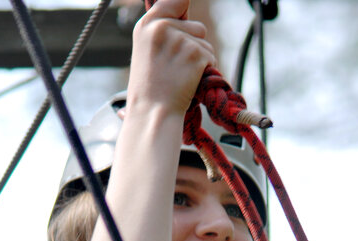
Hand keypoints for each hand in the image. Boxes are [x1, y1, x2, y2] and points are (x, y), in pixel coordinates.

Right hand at [127, 0, 215, 117]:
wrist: (153, 114)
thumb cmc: (150, 89)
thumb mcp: (147, 50)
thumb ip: (164, 28)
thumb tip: (184, 5)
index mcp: (147, 24)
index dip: (184, 10)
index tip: (185, 18)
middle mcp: (162, 27)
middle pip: (196, 25)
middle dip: (193, 45)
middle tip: (175, 68)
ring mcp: (180, 40)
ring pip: (204, 42)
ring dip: (200, 59)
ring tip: (180, 76)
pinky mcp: (196, 54)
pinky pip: (211, 57)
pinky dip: (205, 71)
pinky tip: (189, 82)